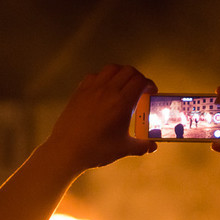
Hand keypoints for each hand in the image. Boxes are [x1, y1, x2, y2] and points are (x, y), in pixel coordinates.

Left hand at [42, 64, 157, 173]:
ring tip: (123, 85)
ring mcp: (92, 89)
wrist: (67, 150)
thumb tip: (152, 147)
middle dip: (138, 77)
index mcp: (121, 102)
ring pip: (111, 69)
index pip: (140, 82)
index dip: (149, 85)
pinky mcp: (80, 91)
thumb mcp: (124, 149)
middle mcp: (107, 91)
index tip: (151, 92)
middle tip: (140, 89)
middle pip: (128, 71)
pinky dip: (104, 77)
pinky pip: (95, 75)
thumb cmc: (96, 150)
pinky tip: (104, 89)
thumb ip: (141, 146)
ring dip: (121, 73)